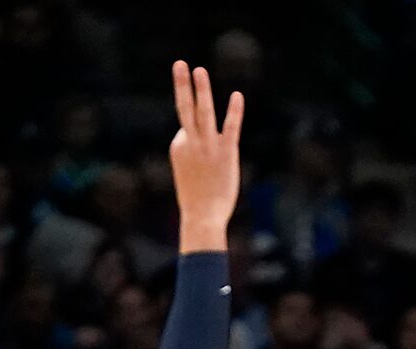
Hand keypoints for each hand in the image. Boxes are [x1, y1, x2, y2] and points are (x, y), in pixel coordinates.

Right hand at [168, 63, 242, 249]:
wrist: (203, 218)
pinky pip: (230, 127)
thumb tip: (194, 141)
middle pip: (184, 109)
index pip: (187, 128)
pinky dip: (234, 111)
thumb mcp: (187, 174)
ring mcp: (207, 146)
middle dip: (182, 85)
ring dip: (201, 90)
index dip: (194, 139)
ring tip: (199, 70)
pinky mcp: (225, 152)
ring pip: (203, 112)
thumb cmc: (197, 202)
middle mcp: (190, 142)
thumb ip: (191, 155)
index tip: (199, 162)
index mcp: (178, 147)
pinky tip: (237, 95)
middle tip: (180, 64)